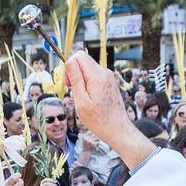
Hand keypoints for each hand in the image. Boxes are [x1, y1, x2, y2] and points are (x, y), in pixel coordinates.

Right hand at [65, 52, 154, 167]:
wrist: (117, 129)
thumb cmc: (99, 120)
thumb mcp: (82, 101)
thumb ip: (75, 80)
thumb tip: (69, 61)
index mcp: (97, 76)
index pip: (79, 56)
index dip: (69, 66)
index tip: (68, 83)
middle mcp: (105, 72)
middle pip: (83, 61)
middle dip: (74, 74)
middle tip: (74, 92)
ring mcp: (108, 77)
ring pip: (88, 70)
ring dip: (81, 81)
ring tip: (83, 98)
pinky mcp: (109, 82)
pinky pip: (94, 77)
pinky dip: (88, 84)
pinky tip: (90, 99)